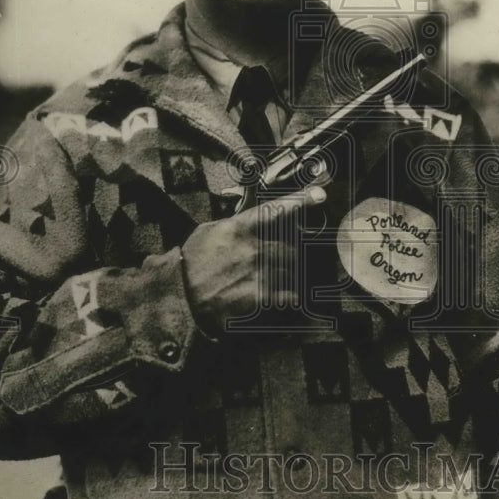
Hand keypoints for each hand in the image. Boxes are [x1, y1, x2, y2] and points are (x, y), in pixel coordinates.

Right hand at [181, 185, 326, 335]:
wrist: (178, 297)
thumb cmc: (189, 265)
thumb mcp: (207, 233)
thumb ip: (233, 225)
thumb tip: (252, 221)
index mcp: (239, 228)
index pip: (276, 210)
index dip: (301, 200)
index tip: (320, 195)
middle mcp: (253, 247)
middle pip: (290, 249)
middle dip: (289, 260)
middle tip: (278, 270)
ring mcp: (259, 273)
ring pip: (292, 272)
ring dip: (288, 280)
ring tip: (273, 288)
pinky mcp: (262, 298)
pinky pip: (289, 296)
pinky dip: (291, 300)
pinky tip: (285, 304)